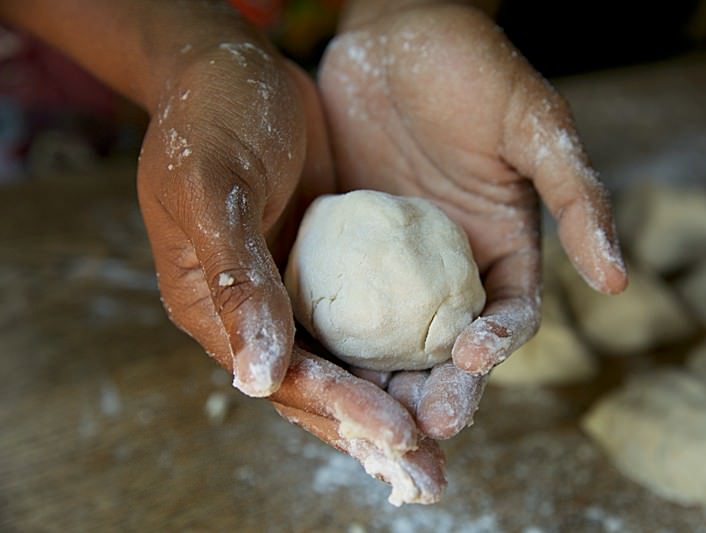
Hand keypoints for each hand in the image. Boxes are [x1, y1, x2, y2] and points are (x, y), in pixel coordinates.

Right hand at [135, 32, 445, 502]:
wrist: (233, 67)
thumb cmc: (208, 119)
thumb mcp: (213, 190)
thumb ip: (237, 279)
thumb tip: (255, 379)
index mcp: (213, 308)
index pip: (283, 377)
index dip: (341, 409)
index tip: (400, 434)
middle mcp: (255, 312)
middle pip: (319, 388)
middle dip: (375, 430)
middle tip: (431, 474)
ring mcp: (294, 290)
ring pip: (348, 362)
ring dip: (394, 401)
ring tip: (446, 437)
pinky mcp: (329, 266)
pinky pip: (365, 319)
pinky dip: (396, 349)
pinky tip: (441, 370)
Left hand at [319, 4, 627, 436]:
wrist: (391, 32)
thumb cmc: (472, 67)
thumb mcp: (532, 124)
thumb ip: (575, 195)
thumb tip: (617, 279)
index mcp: (501, 248)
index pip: (509, 317)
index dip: (498, 344)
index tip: (474, 361)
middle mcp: (449, 269)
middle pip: (449, 348)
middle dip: (441, 389)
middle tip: (422, 423)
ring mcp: (394, 265)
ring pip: (392, 340)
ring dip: (385, 382)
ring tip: (368, 414)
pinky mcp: (346, 251)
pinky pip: (338, 302)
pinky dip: (332, 336)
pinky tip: (314, 358)